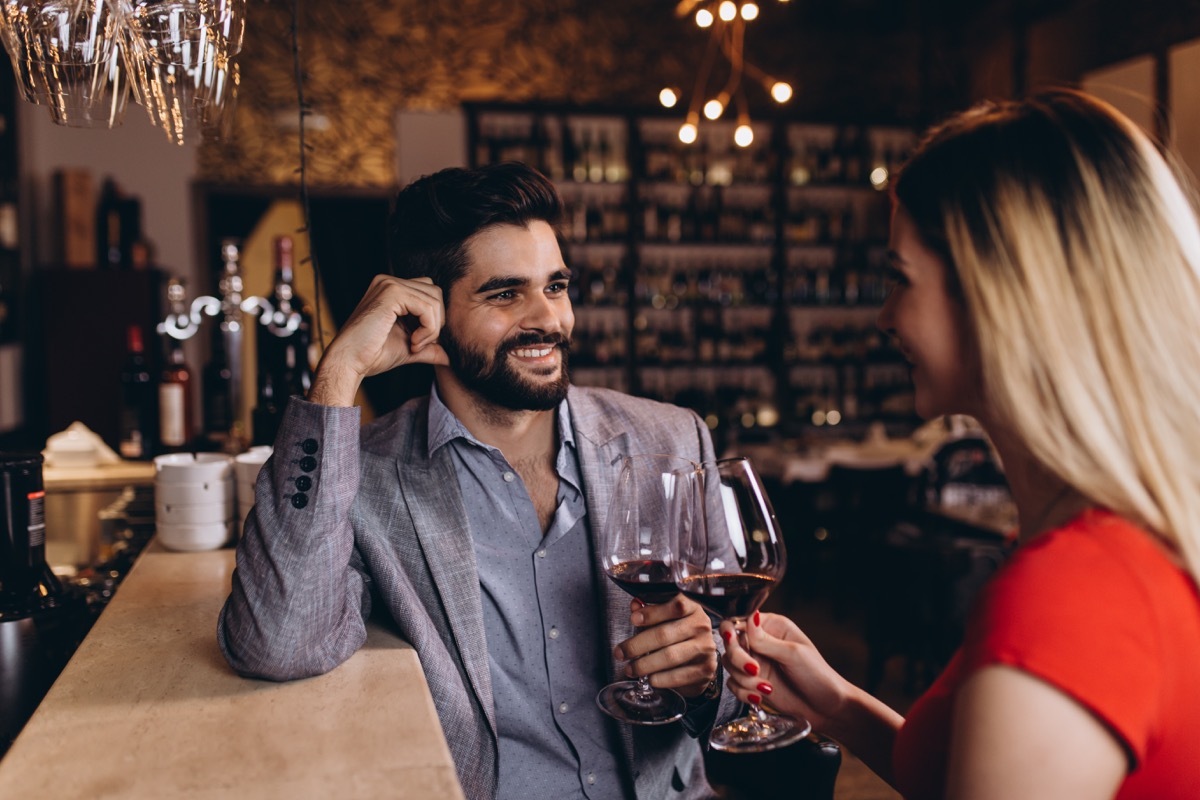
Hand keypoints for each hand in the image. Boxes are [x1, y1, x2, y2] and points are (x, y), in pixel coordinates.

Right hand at [310, 275, 449, 405]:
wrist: (349, 362)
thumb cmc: (373, 356)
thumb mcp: (409, 348)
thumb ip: (429, 347)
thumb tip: (451, 357)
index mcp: (391, 290)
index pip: (429, 294)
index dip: (432, 319)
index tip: (419, 343)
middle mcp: (388, 282)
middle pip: (435, 293)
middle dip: (435, 322)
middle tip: (419, 344)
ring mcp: (389, 284)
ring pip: (434, 300)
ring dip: (432, 328)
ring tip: (414, 345)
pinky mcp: (391, 293)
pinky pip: (427, 307)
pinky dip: (428, 328)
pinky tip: (412, 342)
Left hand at [614, 596, 717, 698]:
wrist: (702, 658)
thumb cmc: (679, 634)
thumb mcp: (667, 618)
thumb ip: (651, 612)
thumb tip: (635, 606)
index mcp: (692, 608)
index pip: (676, 606)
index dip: (652, 613)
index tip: (633, 619)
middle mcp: (701, 626)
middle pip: (665, 634)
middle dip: (637, 645)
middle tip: (620, 653)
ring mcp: (705, 648)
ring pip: (670, 656)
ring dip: (645, 664)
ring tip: (630, 669)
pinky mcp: (705, 669)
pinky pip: (679, 676)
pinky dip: (661, 678)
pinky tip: (650, 678)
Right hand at [719, 612, 853, 730]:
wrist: (826, 708)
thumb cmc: (817, 675)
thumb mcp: (793, 654)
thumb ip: (766, 640)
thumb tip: (748, 618)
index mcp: (772, 627)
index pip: (740, 621)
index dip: (732, 631)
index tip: (732, 640)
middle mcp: (761, 642)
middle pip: (730, 643)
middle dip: (738, 659)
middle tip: (754, 670)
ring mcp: (755, 663)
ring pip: (730, 665)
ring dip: (744, 680)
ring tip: (766, 688)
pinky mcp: (753, 683)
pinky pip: (734, 684)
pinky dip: (744, 692)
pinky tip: (760, 697)